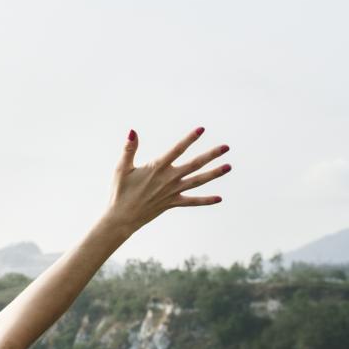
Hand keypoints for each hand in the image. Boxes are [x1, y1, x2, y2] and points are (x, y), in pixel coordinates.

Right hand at [104, 125, 229, 234]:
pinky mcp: (172, 203)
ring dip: (214, 174)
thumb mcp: (121, 168)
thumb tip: (132, 132)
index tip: (201, 130)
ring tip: (229, 166)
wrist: (122, 218)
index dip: (189, 139)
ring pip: (198, 181)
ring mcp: (172, 192)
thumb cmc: (120, 192)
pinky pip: (192, 202)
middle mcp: (168, 179)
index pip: (177, 150)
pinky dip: (205, 200)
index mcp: (157, 168)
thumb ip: (129, 149)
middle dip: (211, 155)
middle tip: (226, 147)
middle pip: (195, 164)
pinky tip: (219, 198)